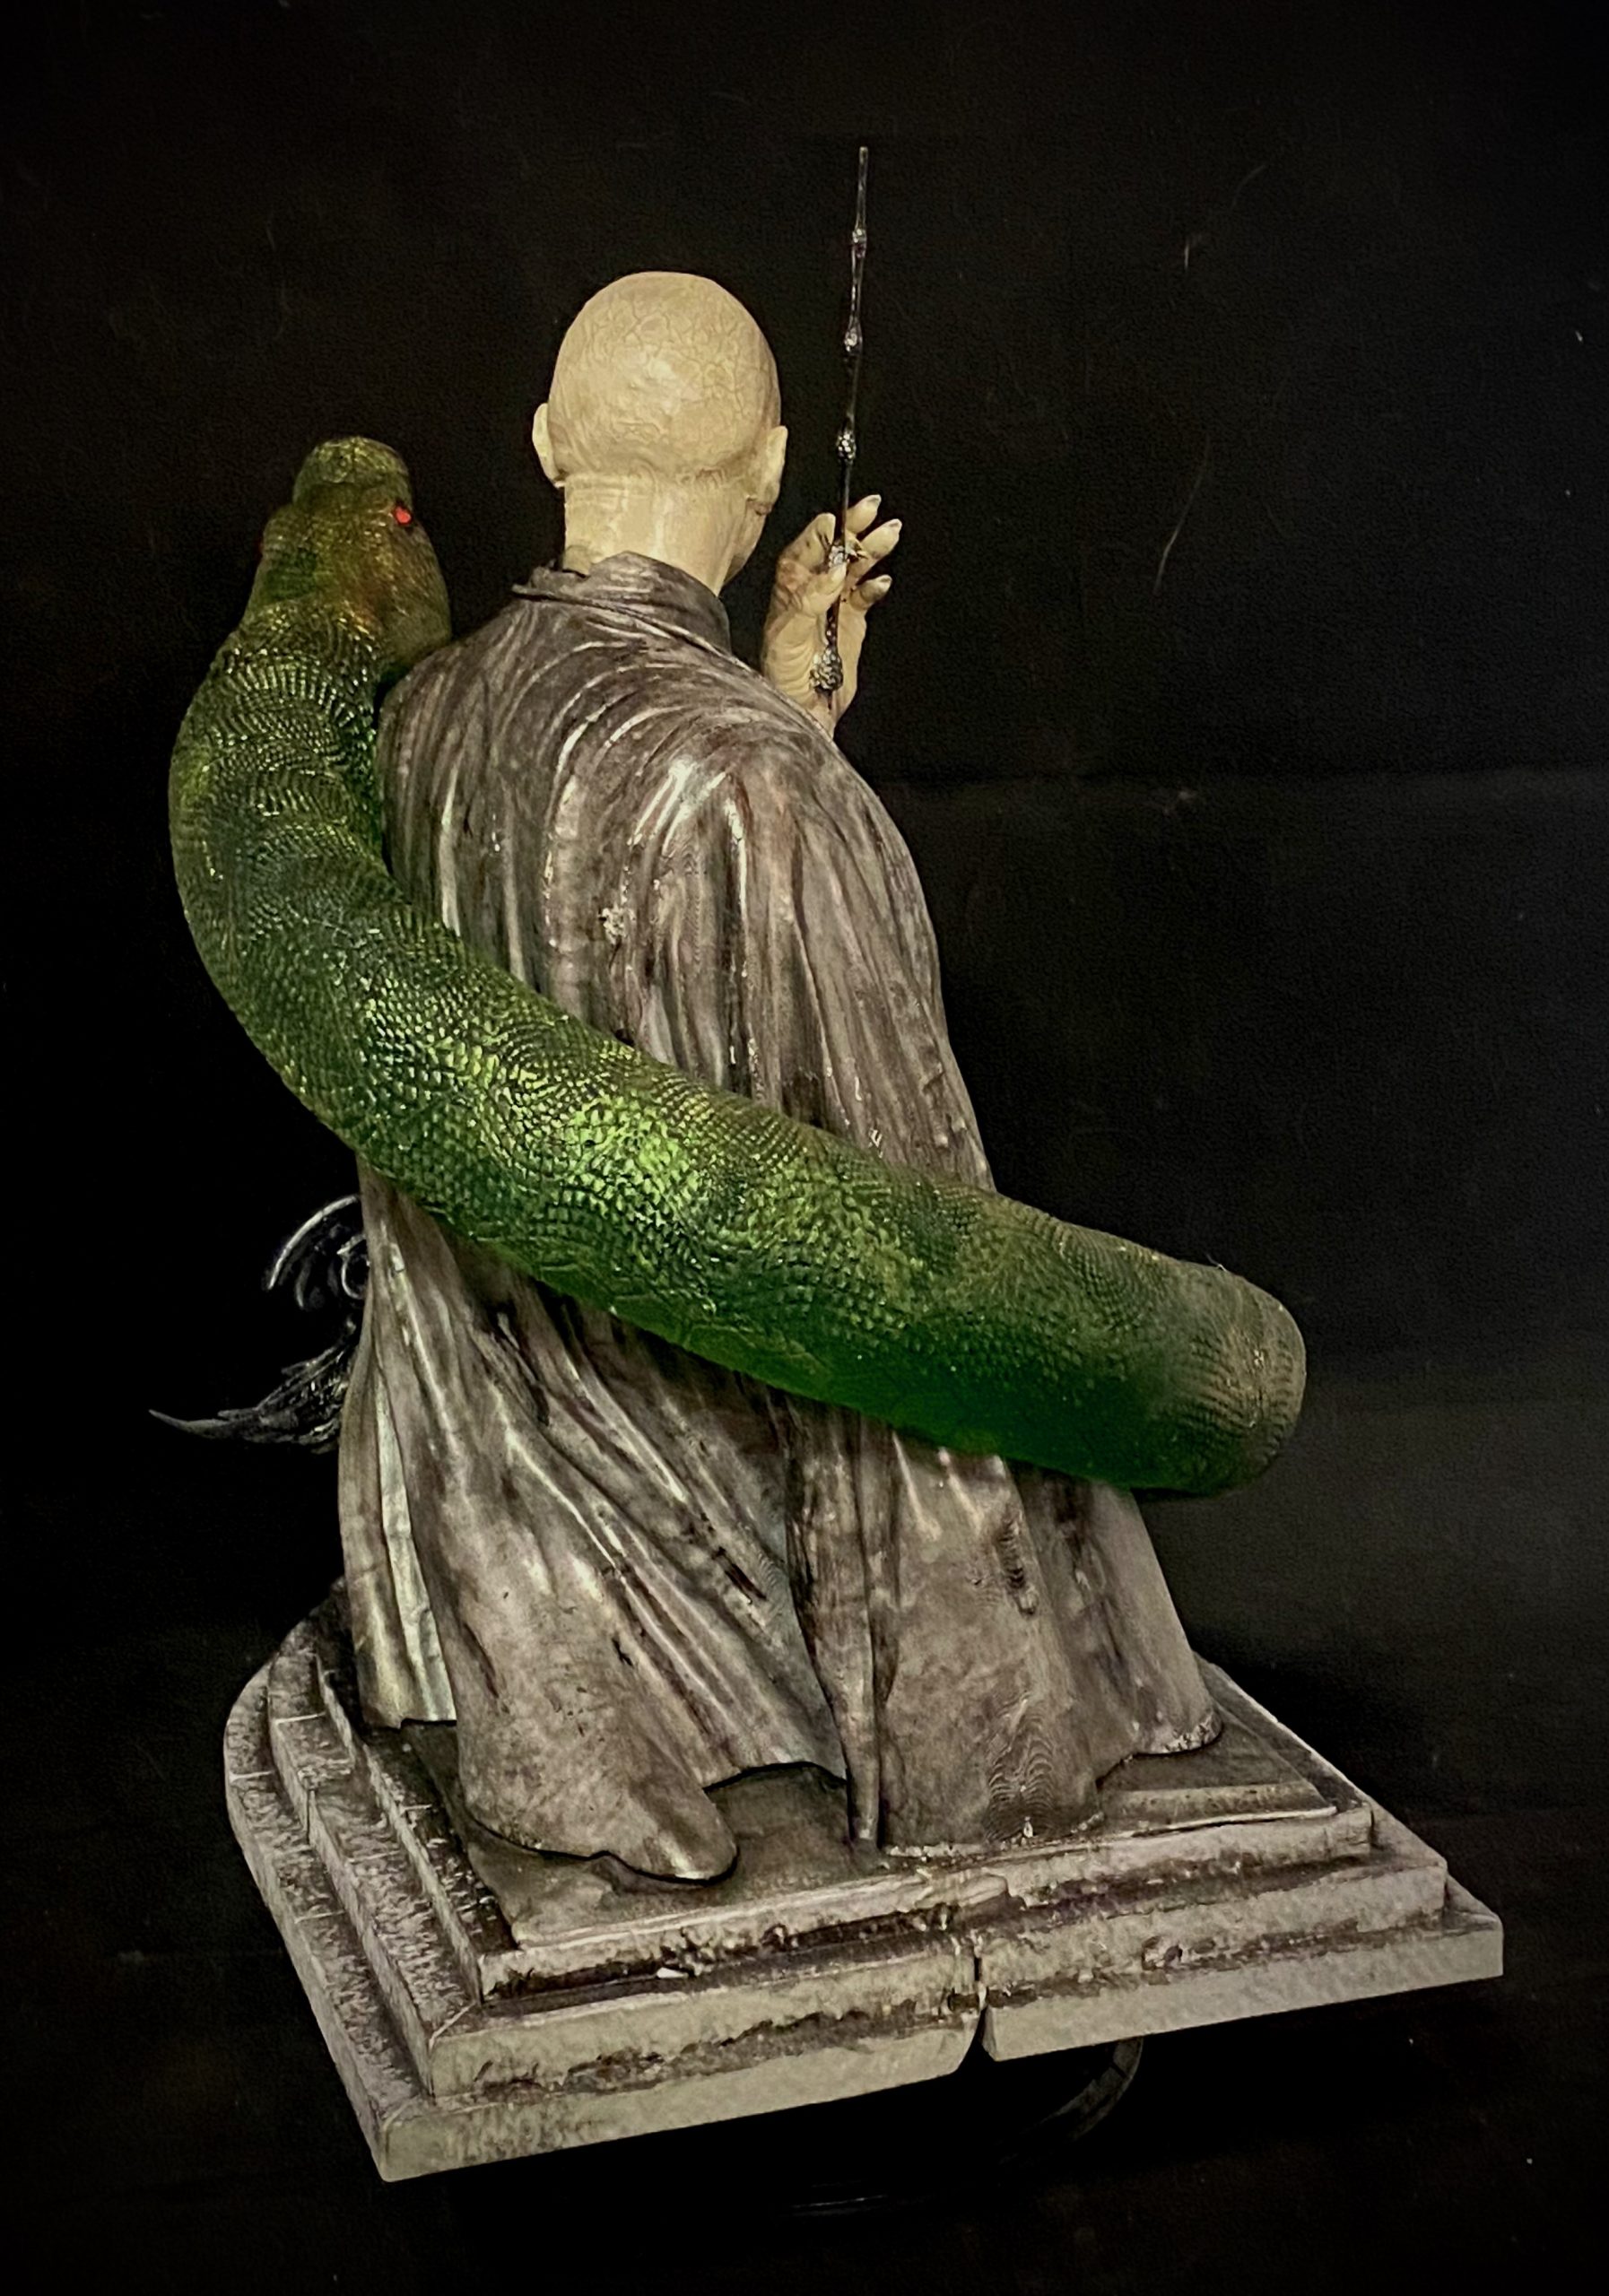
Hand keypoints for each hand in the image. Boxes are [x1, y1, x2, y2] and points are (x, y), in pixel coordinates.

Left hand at [760, 494, 899, 732]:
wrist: (801, 713)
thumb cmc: (780, 676)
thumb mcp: (786, 634)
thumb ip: (810, 599)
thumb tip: (835, 568)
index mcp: (788, 589)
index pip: (806, 549)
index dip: (824, 532)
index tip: (839, 518)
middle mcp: (811, 592)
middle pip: (835, 552)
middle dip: (854, 529)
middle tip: (872, 508)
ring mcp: (834, 607)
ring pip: (856, 569)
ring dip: (872, 551)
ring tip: (890, 533)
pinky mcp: (853, 624)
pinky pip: (867, 596)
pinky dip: (876, 586)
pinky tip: (883, 580)